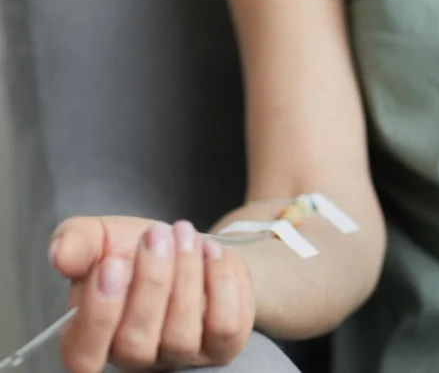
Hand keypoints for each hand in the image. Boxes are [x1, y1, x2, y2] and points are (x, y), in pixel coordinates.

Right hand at [49, 216, 254, 372]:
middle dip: (150, 282)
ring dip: (186, 275)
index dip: (99, 314)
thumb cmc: (134, 249)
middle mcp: (136, 358)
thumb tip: (59, 255)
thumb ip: (76, 243)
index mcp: (90, 339)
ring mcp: (181, 357)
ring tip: (184, 234)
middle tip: (157, 233)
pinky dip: (220, 282)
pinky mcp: (222, 346)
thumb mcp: (99, 238)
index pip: (83, 355)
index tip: (114, 263)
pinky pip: (225, 326)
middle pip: (136, 344)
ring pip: (182, 335)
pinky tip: (211, 251)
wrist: (188, 244)